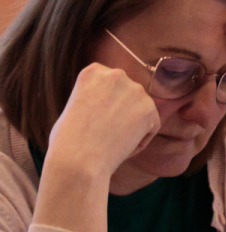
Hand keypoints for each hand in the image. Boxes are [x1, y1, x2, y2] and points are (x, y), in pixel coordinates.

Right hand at [44, 64, 161, 182]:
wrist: (77, 160)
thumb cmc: (68, 139)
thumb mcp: (76, 104)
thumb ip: (95, 96)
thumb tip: (113, 101)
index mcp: (93, 71)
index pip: (110, 85)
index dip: (103, 106)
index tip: (92, 120)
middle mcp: (117, 75)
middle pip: (127, 96)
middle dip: (120, 113)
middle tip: (103, 132)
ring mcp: (136, 91)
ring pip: (140, 111)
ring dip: (131, 126)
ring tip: (110, 140)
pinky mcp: (150, 110)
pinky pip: (151, 126)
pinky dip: (140, 139)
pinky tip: (121, 146)